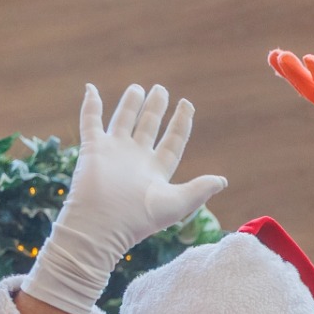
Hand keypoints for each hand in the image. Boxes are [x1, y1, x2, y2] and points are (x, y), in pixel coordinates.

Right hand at [22, 83, 227, 313]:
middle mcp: (136, 158)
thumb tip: (223, 181)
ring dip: (130, 104)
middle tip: (161, 89)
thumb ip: (200, 189)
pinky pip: (91, 121)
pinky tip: (91, 89)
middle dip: (155, 108)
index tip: (187, 104)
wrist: (102, 225)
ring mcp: (114, 152)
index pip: (173, 141)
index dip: (181, 123)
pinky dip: (90, 105)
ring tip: (137, 88)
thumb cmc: (140, 219)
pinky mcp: (93, 148)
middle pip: (148, 127)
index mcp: (156, 170)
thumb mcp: (177, 203)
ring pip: (123, 120)